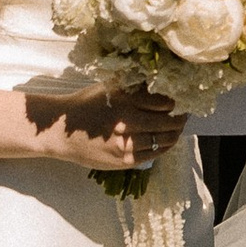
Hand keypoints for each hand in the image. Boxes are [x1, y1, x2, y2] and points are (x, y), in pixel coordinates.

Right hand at [26, 83, 186, 170]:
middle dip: (181, 117)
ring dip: (175, 133)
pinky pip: (154, 154)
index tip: (180, 99)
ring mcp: (126, 144)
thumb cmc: (85, 105)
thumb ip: (134, 88)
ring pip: (164, 140)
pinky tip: (164, 139)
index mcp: (124, 100)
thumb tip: (163, 85)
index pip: (164, 102)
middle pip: (169, 122)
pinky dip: (163, 146)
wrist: (61, 133)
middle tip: (184, 113)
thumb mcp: (108, 88)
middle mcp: (126, 123)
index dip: (176, 101)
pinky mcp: (124, 161)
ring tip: (177, 127)